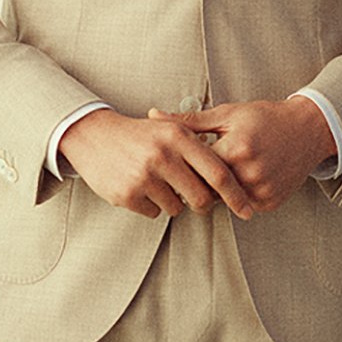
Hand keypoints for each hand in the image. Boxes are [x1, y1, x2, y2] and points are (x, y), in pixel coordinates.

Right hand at [59, 109, 252, 220]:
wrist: (94, 135)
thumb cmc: (143, 134)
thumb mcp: (173, 128)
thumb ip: (201, 145)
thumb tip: (235, 169)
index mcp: (180, 137)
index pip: (218, 173)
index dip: (236, 195)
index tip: (248, 210)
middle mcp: (163, 156)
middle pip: (201, 198)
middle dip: (204, 203)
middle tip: (199, 199)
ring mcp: (143, 176)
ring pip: (177, 208)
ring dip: (175, 202)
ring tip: (161, 183)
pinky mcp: (126, 194)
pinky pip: (154, 213)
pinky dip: (153, 205)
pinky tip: (143, 188)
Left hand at [150, 96, 335, 213]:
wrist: (309, 129)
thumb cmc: (267, 118)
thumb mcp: (229, 114)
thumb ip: (189, 121)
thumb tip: (154, 116)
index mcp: (236, 149)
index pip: (195, 168)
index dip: (186, 166)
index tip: (182, 163)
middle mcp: (250, 172)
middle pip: (207, 188)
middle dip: (201, 181)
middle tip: (198, 172)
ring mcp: (262, 189)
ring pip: (225, 200)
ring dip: (220, 190)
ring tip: (224, 173)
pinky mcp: (271, 200)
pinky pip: (243, 205)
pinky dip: (239, 196)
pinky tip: (244, 178)